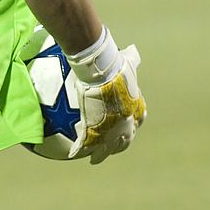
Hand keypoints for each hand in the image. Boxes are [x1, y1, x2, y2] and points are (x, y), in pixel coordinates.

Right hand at [69, 45, 146, 164]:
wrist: (102, 78)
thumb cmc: (116, 69)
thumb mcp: (127, 63)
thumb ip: (131, 59)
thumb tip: (132, 50)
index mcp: (135, 112)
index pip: (137, 122)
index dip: (132, 125)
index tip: (127, 126)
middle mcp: (126, 127)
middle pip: (123, 142)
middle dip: (118, 146)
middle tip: (112, 149)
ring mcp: (110, 133)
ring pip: (105, 150)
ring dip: (100, 155)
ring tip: (94, 159)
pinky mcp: (94, 135)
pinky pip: (84, 145)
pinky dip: (78, 149)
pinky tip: (73, 154)